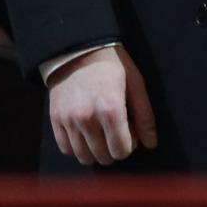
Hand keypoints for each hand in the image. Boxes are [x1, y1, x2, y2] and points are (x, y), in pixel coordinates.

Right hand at [47, 44, 156, 164]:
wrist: (79, 49)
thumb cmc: (113, 65)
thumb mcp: (135, 84)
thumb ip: (144, 116)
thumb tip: (151, 144)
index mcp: (111, 110)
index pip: (121, 150)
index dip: (129, 146)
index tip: (129, 134)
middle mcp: (87, 119)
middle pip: (104, 157)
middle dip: (114, 150)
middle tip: (115, 134)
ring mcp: (68, 120)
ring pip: (83, 157)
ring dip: (95, 152)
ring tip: (100, 137)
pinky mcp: (55, 119)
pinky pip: (65, 149)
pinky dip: (76, 148)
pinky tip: (84, 137)